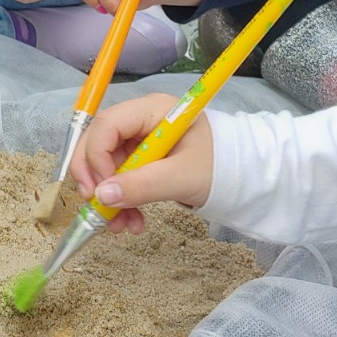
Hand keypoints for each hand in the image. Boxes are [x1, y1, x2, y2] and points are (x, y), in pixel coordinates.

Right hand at [68, 93, 213, 233]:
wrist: (242, 178)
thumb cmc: (219, 166)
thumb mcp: (182, 177)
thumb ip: (143, 185)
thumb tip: (102, 197)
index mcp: (152, 110)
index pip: (107, 124)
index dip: (96, 155)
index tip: (99, 189)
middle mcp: (141, 120)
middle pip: (98, 142)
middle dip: (93, 177)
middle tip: (95, 207)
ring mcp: (139, 140)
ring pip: (105, 165)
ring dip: (107, 196)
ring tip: (119, 226)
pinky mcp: (142, 160)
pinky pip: (119, 178)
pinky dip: (120, 201)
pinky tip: (131, 222)